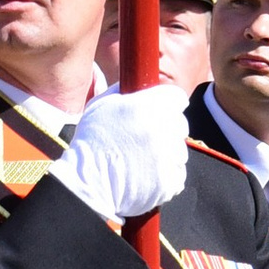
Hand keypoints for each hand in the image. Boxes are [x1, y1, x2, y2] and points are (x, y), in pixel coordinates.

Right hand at [52, 85, 189, 222]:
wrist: (87, 183)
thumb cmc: (91, 142)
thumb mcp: (101, 104)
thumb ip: (125, 91)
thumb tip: (140, 85)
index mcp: (148, 106)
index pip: (176, 97)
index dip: (169, 103)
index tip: (162, 111)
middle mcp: (162, 129)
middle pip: (180, 124)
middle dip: (168, 129)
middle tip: (146, 140)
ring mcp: (168, 156)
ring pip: (179, 150)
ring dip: (167, 154)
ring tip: (142, 160)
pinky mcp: (170, 180)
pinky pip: (177, 174)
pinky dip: (166, 176)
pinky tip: (145, 176)